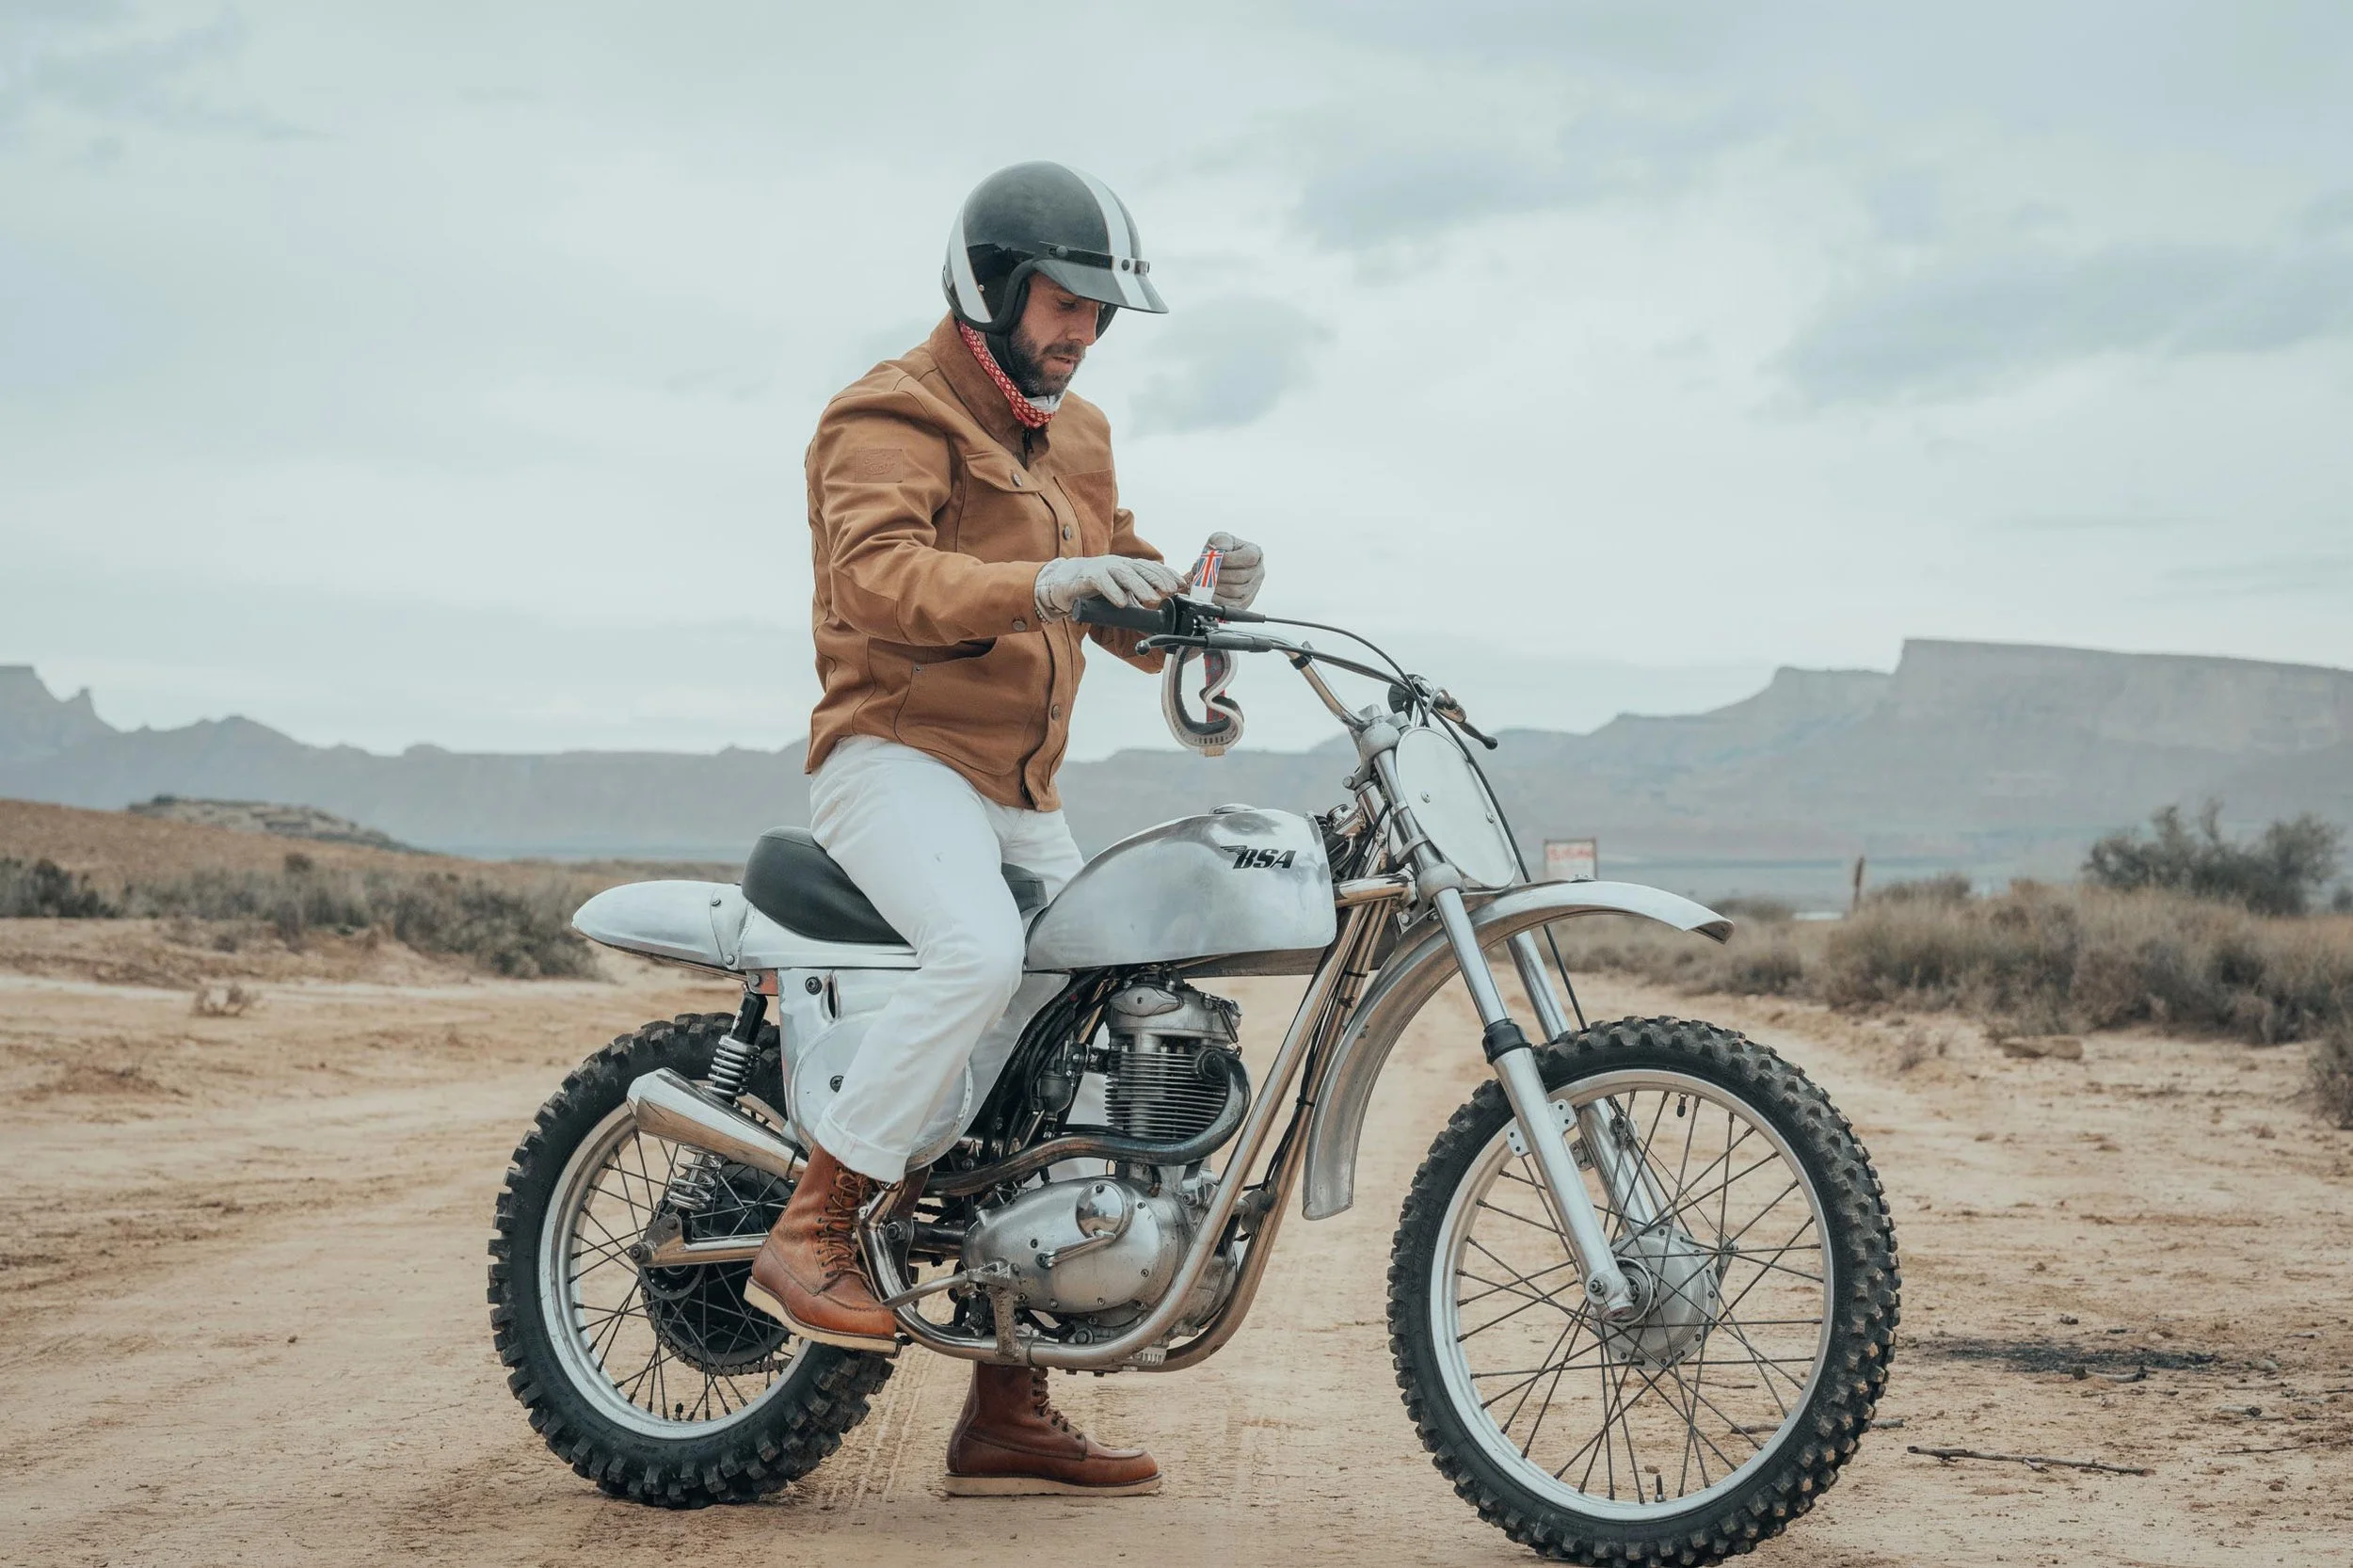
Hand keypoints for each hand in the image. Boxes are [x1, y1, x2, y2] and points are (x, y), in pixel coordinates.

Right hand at [1034, 554, 1187, 620]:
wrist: (1063, 582)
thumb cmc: (1093, 588)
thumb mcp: (1118, 596)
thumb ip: (1133, 605)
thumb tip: (1151, 623)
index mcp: (1127, 567)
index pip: (1151, 568)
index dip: (1166, 575)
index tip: (1180, 585)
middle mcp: (1118, 564)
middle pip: (1141, 569)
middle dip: (1157, 580)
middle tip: (1170, 591)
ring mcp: (1103, 568)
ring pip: (1124, 575)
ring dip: (1140, 587)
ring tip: (1151, 599)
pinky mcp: (1087, 576)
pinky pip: (1102, 582)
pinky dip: (1113, 591)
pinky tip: (1121, 602)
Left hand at [1206, 531, 1263, 609]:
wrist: (1217, 568)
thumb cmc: (1221, 552)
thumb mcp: (1220, 539)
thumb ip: (1221, 540)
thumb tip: (1220, 548)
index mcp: (1255, 554)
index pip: (1248, 558)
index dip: (1229, 560)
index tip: (1212, 559)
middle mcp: (1258, 572)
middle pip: (1239, 577)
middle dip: (1217, 575)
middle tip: (1202, 572)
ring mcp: (1252, 589)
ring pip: (1234, 591)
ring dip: (1215, 587)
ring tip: (1203, 581)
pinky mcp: (1243, 603)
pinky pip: (1231, 604)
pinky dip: (1216, 599)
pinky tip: (1208, 592)